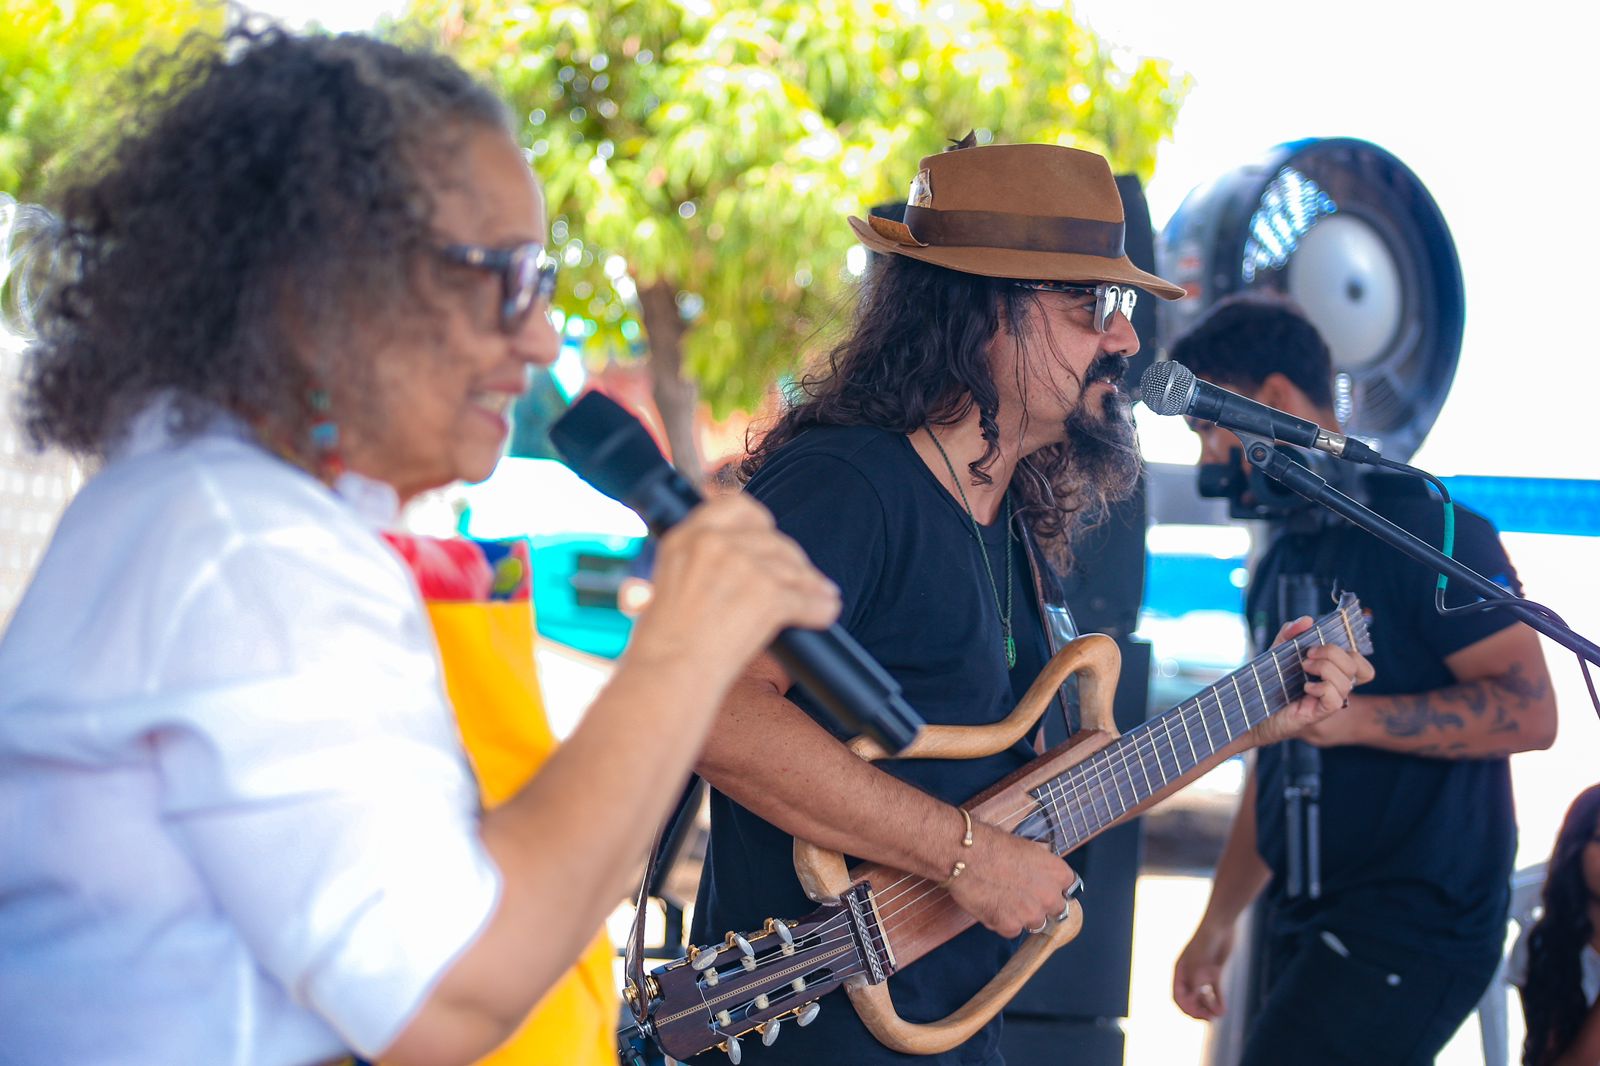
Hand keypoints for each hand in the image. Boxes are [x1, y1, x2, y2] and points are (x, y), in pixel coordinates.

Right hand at [625, 495, 840, 690]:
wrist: (667, 675)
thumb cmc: (663, 643)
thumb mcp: (666, 584)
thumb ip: (696, 563)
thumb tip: (735, 561)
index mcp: (686, 537)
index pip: (737, 507)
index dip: (760, 523)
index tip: (769, 537)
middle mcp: (714, 543)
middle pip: (773, 540)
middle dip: (791, 560)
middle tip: (800, 577)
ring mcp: (743, 566)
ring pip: (792, 569)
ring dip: (811, 584)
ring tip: (824, 595)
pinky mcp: (767, 595)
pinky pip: (804, 599)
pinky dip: (819, 608)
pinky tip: (827, 612)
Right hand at [945, 821, 1079, 938]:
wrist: (965, 854)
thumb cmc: (991, 843)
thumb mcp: (1026, 846)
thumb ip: (1041, 862)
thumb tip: (1042, 867)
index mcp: (1058, 872)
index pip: (1069, 888)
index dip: (1054, 887)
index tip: (1044, 887)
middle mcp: (1050, 896)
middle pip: (1056, 910)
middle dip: (1042, 905)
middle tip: (1022, 896)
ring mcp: (1031, 914)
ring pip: (1034, 923)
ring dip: (1023, 915)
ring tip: (1002, 899)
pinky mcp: (1010, 926)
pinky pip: (1011, 930)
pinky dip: (1001, 921)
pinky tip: (990, 904)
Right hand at [1173, 920, 1232, 1020]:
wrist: (1221, 923)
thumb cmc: (1207, 939)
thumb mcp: (1200, 962)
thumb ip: (1196, 981)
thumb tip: (1194, 1001)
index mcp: (1180, 971)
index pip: (1178, 996)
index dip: (1186, 1007)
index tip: (1197, 1014)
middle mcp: (1190, 974)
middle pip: (1190, 999)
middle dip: (1198, 1011)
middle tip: (1209, 1019)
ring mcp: (1202, 973)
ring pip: (1202, 997)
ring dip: (1208, 1008)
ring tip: (1218, 1015)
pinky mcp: (1215, 971)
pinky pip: (1215, 991)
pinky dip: (1218, 1001)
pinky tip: (1223, 1009)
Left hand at [1248, 616, 1374, 747]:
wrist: (1251, 707)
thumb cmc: (1269, 681)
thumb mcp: (1278, 650)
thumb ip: (1290, 633)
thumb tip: (1307, 620)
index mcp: (1332, 671)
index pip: (1359, 662)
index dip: (1347, 649)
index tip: (1318, 644)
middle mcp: (1336, 686)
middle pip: (1356, 665)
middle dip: (1332, 652)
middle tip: (1307, 655)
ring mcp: (1329, 700)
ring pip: (1347, 681)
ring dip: (1324, 668)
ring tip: (1303, 669)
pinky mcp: (1320, 713)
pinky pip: (1335, 699)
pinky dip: (1322, 688)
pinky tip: (1305, 687)